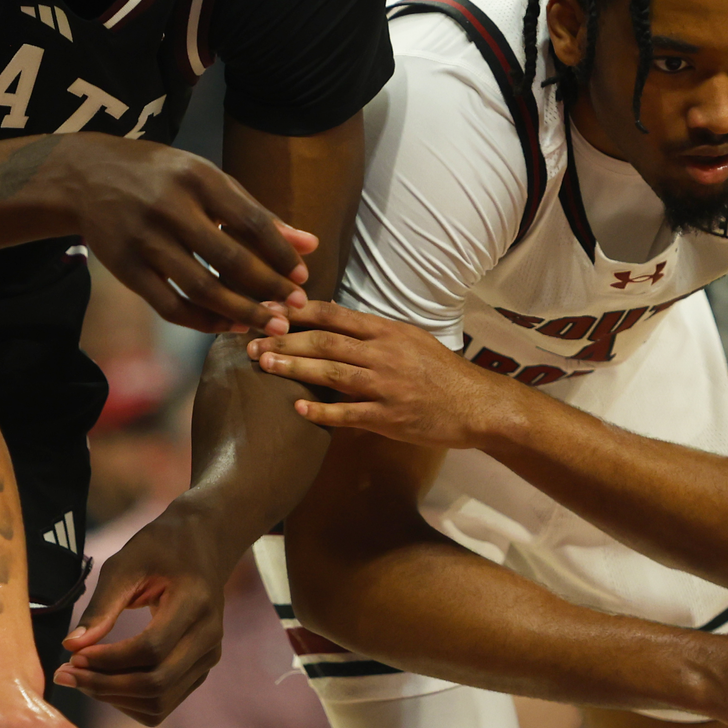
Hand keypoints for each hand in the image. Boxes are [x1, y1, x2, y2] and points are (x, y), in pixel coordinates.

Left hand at [52, 505, 227, 723]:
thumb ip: (101, 606)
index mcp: (195, 601)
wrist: (202, 545)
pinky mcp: (200, 669)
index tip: (72, 656)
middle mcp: (209, 635)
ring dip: (114, 698)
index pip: (152, 648)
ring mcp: (209, 656)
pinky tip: (104, 683)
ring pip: (159, 702)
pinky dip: (130, 702)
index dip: (109, 659)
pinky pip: (164, 703)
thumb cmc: (159, 548)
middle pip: (156, 683)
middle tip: (66, 674)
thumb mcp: (125, 564)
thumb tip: (70, 647)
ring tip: (81, 679)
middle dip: (105, 685)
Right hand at [64, 136, 315, 332]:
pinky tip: (228, 325)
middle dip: (267, 288)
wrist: (85, 176)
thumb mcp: (206, 180)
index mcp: (196, 178)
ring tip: (269, 324)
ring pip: (201, 288)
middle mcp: (169, 208)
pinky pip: (170, 306)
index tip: (302, 277)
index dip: (280, 253)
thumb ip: (254, 212)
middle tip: (294, 307)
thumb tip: (308, 244)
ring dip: (241, 312)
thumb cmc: (160, 176)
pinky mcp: (125, 269)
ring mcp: (144, 240)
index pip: (249, 221)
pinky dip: (203, 321)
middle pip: (229, 259)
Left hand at [246, 301, 514, 448]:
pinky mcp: (389, 417)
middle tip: (251, 341)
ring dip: (294, 368)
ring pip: (331, 372)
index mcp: (386, 331)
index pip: (334, 314)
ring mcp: (386, 385)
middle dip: (284, 340)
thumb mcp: (409, 340)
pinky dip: (322, 411)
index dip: (297, 312)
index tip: (268, 310)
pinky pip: (349, 413)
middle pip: (324, 341)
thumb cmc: (440, 372)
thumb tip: (330, 323)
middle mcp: (384, 353)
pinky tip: (298, 409)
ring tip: (264, 365)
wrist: (476, 405)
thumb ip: (371, 333)